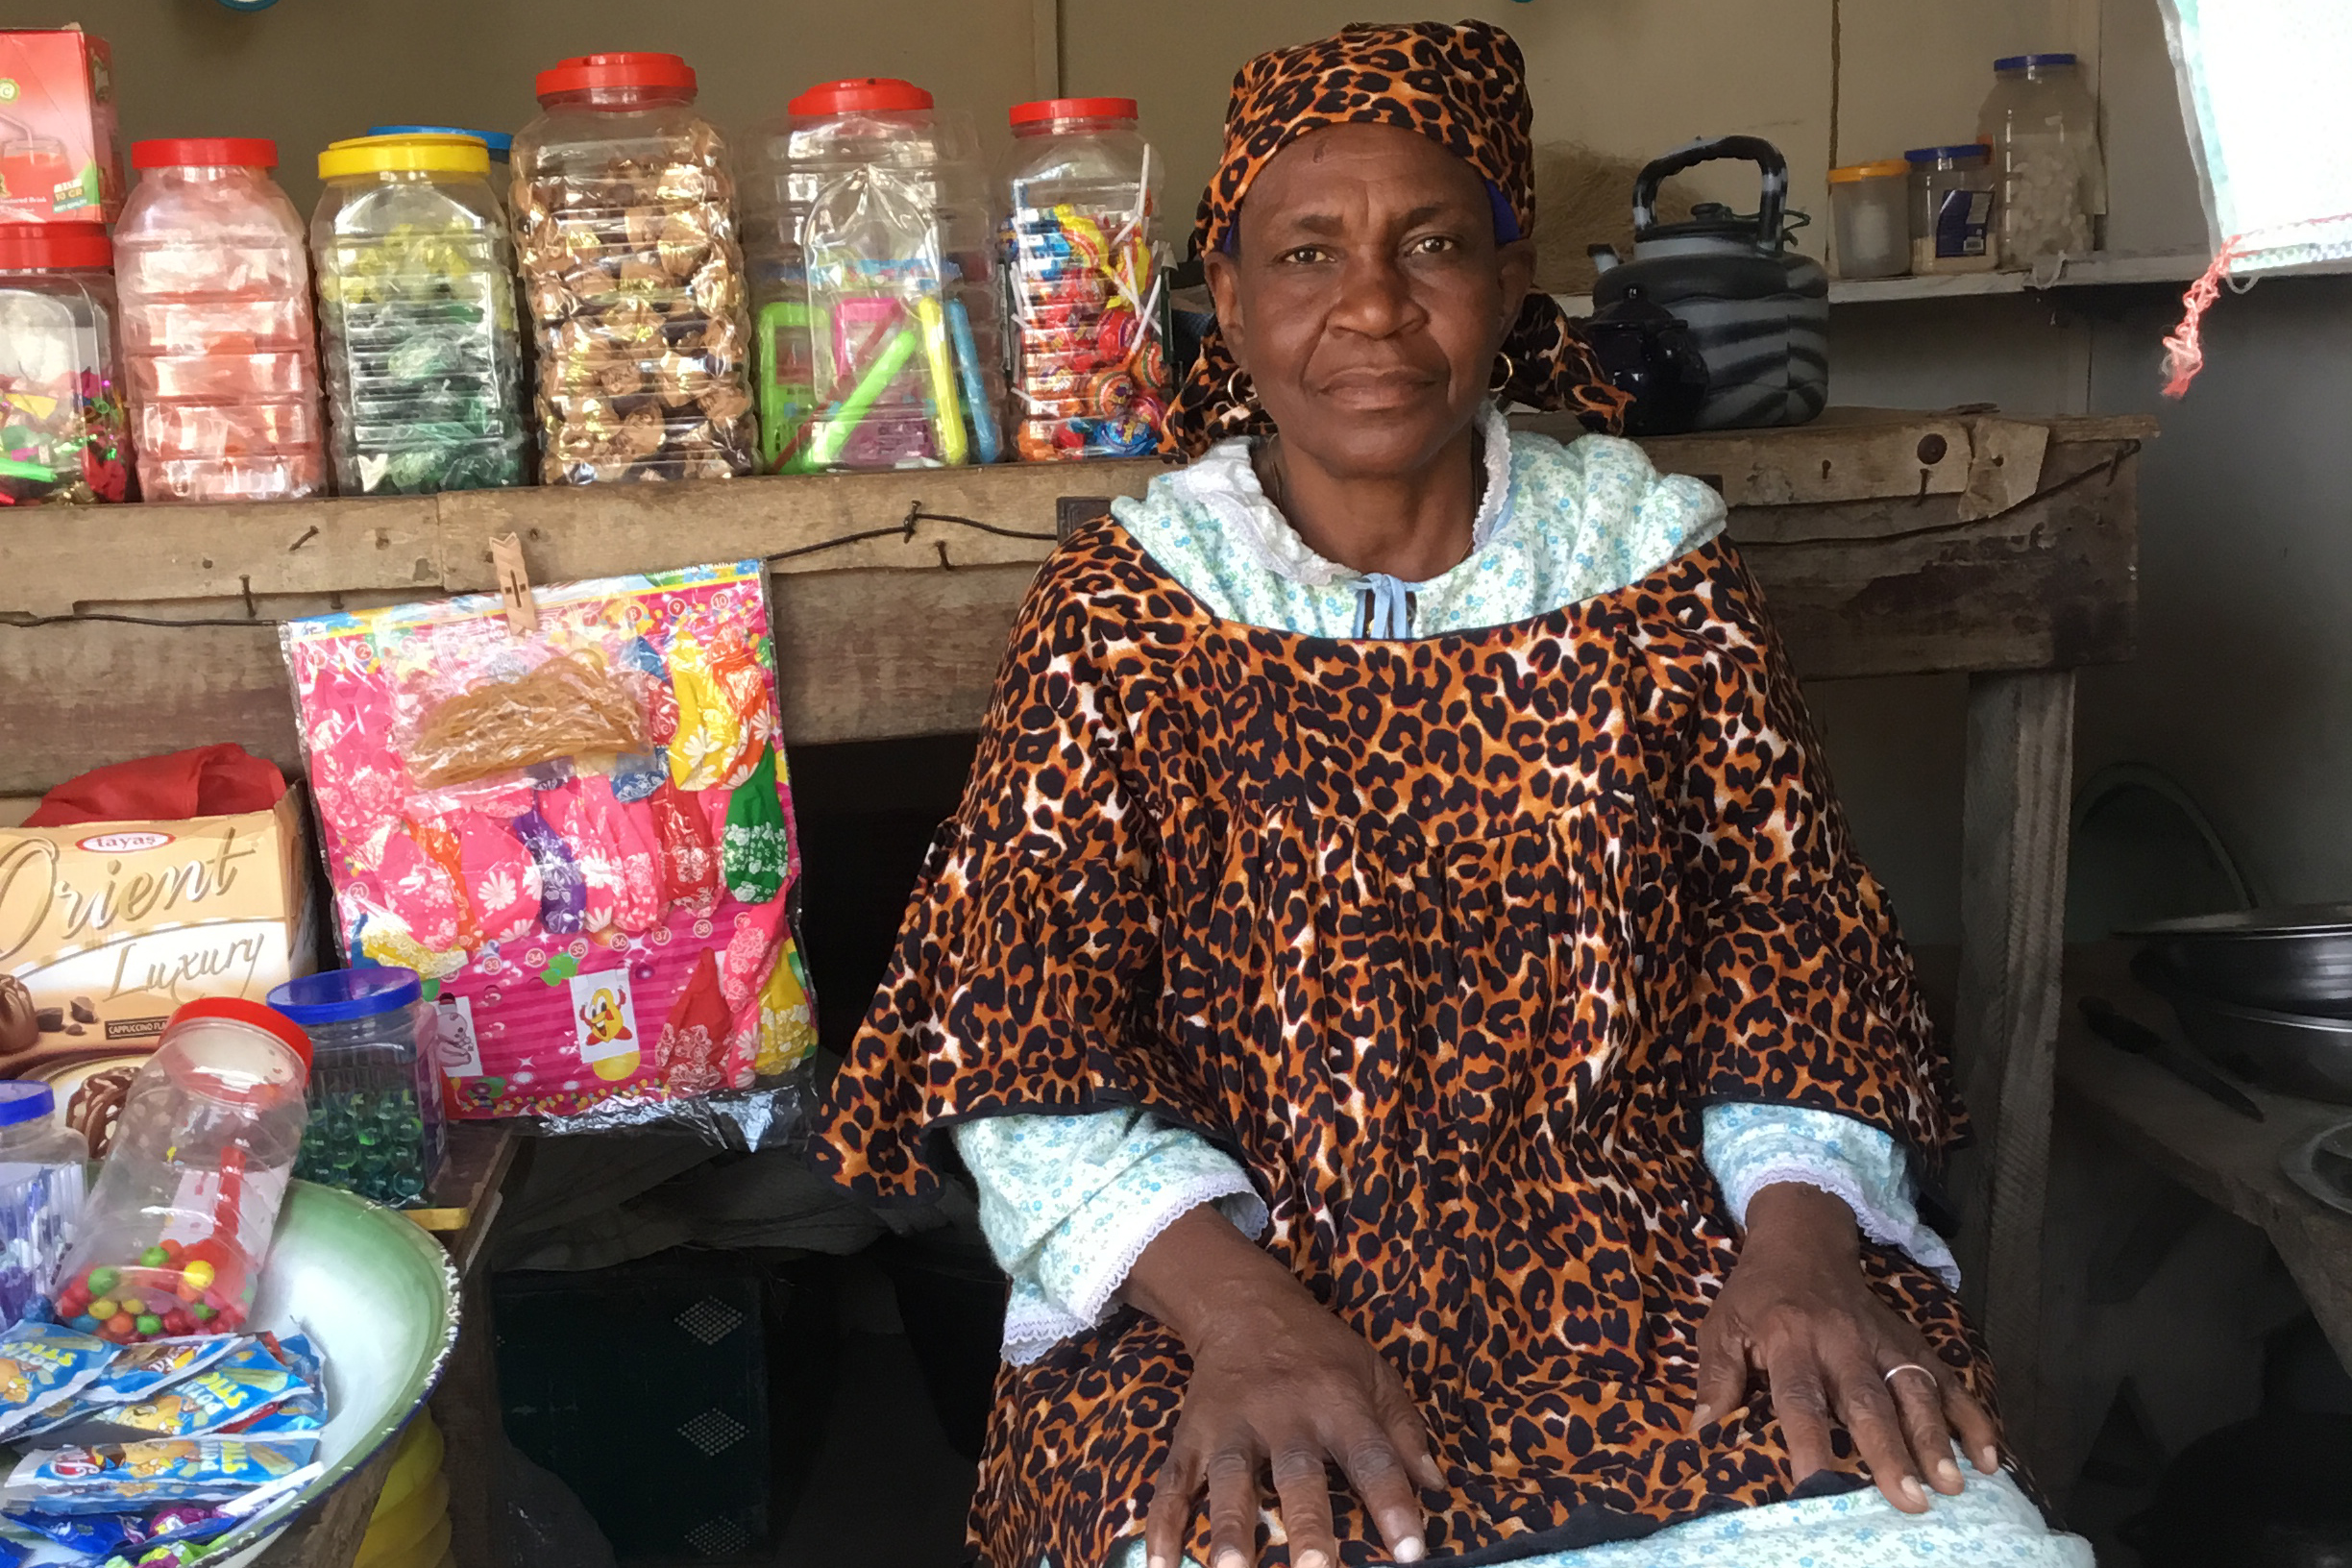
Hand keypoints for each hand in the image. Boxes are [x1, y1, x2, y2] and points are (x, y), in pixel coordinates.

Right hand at [1126, 1205, 1443, 1567]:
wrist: (1242, 1304)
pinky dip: (1163, 1524)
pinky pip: (1174, 1481)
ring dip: (1231, 1526)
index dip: (1392, 1503)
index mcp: (1337, 1401)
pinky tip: (1160, 1563)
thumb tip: (1437, 1488)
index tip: (1411, 1552)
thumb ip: (1404, 1430)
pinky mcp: (1192, 1433)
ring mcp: (1232, 1424)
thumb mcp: (1373, 1372)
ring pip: (1230, 1478)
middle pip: (1297, 1473)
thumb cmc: (1320, 1349)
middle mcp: (1284, 1413)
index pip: (1372, 1455)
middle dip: (1307, 1524)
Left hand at [1692, 1182, 2000, 1512]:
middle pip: (1868, 1400)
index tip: (1816, 1485)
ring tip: (1953, 1483)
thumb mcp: (1722, 1327)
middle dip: (1890, 1450)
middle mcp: (1840, 1341)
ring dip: (1936, 1437)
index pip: (1800, 1397)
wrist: (1802, 1241)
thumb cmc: (1756, 1296)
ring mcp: (1882, 1340)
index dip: (1808, 1441)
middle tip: (1910, 1498)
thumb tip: (1704, 1429)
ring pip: (1914, 1389)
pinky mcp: (1910, 1339)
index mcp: (1789, 1340)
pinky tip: (1990, 1454)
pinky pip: (1946, 1377)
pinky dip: (1972, 1414)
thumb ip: (1717, 1378)